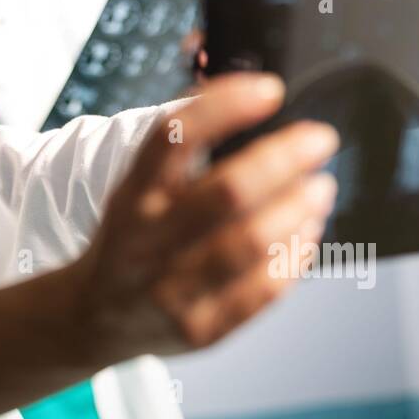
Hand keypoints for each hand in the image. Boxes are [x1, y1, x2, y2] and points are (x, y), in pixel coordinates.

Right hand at [71, 73, 338, 361]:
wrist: (98, 314)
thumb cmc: (133, 237)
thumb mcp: (137, 185)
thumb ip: (183, 148)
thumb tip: (247, 93)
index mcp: (132, 193)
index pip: (174, 136)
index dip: (226, 105)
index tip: (271, 90)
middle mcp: (147, 239)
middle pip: (227, 191)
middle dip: (285, 158)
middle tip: (319, 140)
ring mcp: (171, 288)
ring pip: (251, 242)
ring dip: (298, 207)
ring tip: (320, 187)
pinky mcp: (200, 327)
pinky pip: (262, 291)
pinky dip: (294, 256)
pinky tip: (307, 233)